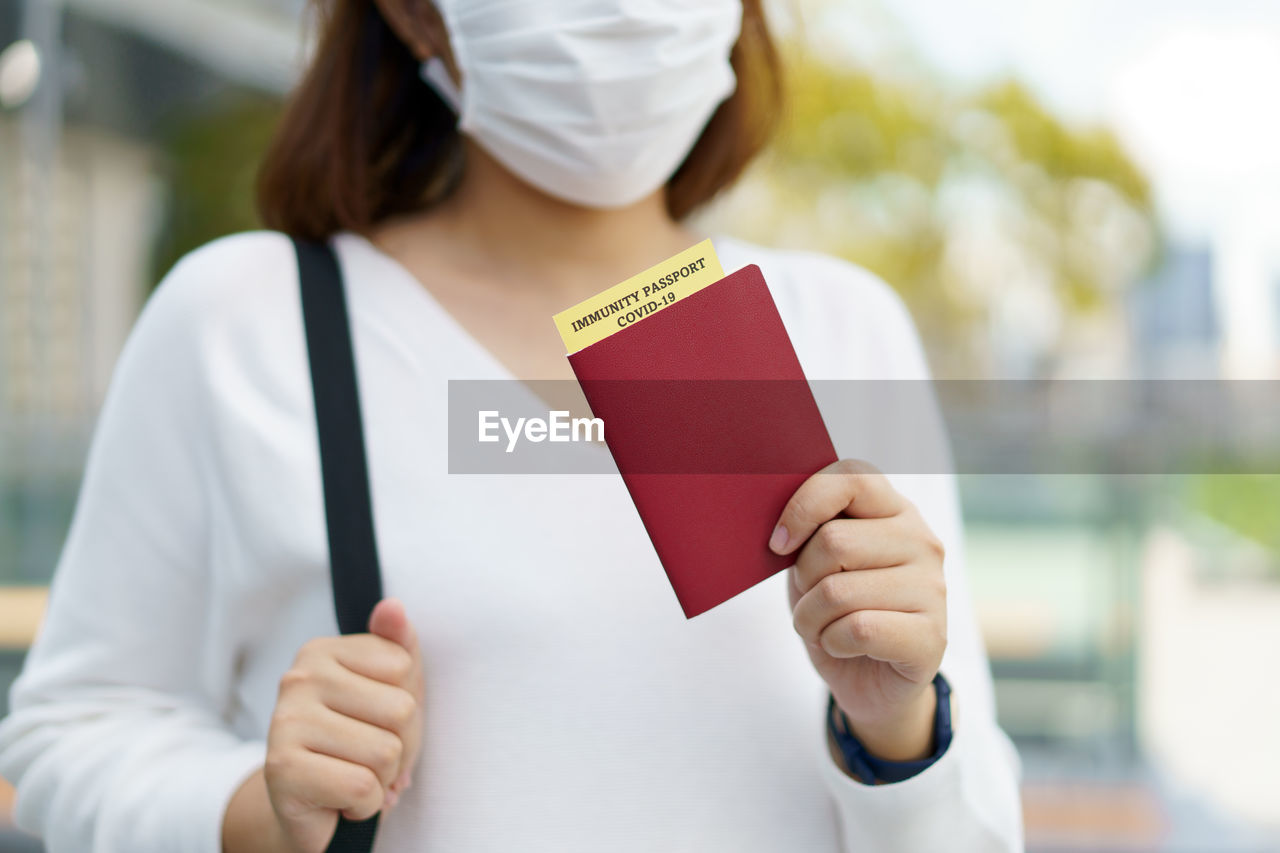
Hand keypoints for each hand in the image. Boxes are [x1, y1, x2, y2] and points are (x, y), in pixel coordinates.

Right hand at [262, 598, 424, 851]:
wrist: (310, 812)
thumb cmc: (358, 745)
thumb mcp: (390, 692)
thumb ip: (398, 645)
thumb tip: (392, 606)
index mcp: (322, 652)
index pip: (405, 668)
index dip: (408, 709)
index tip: (378, 724)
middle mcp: (298, 679)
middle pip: (401, 710)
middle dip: (400, 748)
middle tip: (368, 759)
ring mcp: (285, 722)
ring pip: (385, 752)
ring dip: (382, 779)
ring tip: (353, 777)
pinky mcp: (282, 770)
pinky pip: (362, 787)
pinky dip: (365, 806)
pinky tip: (341, 802)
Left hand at [771, 459, 946, 762]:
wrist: (870, 682)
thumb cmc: (836, 611)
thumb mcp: (814, 563)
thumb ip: (806, 533)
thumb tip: (776, 528)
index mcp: (892, 510)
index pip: (851, 477)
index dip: (804, 507)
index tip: (777, 544)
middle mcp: (921, 540)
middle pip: (834, 542)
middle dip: (803, 579)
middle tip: (809, 598)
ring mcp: (933, 588)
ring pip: (838, 592)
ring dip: (810, 619)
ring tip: (822, 627)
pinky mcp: (932, 636)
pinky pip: (857, 630)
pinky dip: (831, 643)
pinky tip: (843, 647)